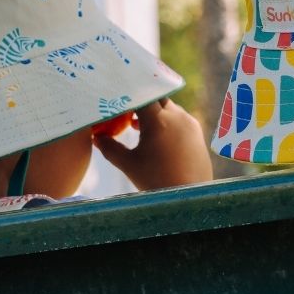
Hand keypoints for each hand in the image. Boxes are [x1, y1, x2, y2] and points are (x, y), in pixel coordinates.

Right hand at [94, 98, 212, 190]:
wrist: (189, 197)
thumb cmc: (156, 181)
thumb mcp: (129, 164)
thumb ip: (110, 148)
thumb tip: (96, 137)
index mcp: (158, 119)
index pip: (141, 95)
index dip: (127, 96)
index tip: (115, 102)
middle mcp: (177, 115)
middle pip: (155, 98)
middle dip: (139, 103)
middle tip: (123, 113)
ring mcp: (190, 123)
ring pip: (168, 107)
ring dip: (153, 112)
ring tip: (135, 126)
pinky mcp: (197, 132)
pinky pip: (179, 118)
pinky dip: (166, 121)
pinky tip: (155, 136)